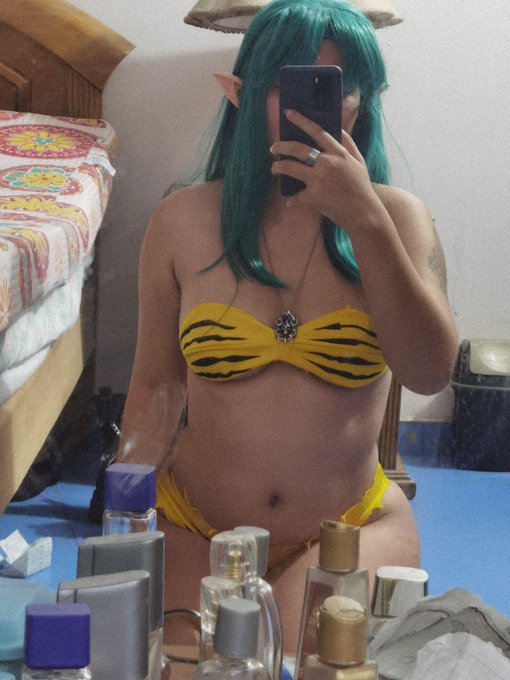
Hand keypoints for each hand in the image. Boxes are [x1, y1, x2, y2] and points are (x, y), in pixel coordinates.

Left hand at [270, 109, 384, 230]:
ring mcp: (318, 180)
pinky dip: (292, 200)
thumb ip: (349, 145)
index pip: (317, 132)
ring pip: (290, 168)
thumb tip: (340, 130)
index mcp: (339, 153)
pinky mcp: (313, 197)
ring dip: (279, 167)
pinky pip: (296, 197)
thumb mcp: (359, 162)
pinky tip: (290, 201)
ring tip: (275, 169)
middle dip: (281, 146)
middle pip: (297, 149)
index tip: (288, 113)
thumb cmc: (362, 187)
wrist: (363, 213)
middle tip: (274, 148)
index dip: (301, 121)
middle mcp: (327, 163)